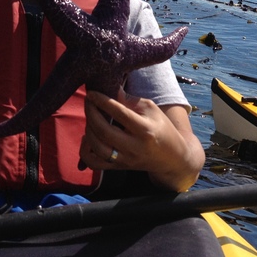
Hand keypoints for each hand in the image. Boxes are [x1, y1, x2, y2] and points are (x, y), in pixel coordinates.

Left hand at [80, 88, 204, 191]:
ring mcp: (125, 160)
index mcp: (145, 130)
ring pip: (97, 147)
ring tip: (91, 117)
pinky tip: (88, 138)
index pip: (119, 113)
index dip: (102, 101)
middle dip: (91, 113)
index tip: (92, 93)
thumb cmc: (161, 128)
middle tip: (88, 101)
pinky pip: (94, 163)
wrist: (171, 157)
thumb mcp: (151, 110)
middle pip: (104, 131)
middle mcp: (134, 147)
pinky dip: (85, 150)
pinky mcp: (118, 168)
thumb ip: (130, 100)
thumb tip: (110, 88)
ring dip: (88, 129)